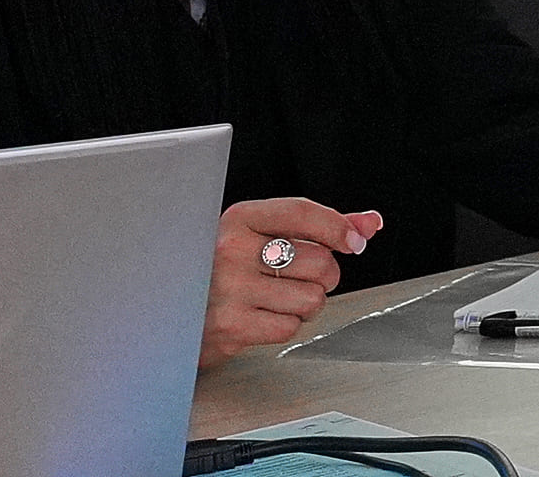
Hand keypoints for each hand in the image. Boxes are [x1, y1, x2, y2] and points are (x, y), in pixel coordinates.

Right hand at [204, 196, 377, 363]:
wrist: (168, 315)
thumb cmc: (222, 271)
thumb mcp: (262, 235)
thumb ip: (319, 227)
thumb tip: (370, 224)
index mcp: (239, 219)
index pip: (303, 213)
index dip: (339, 227)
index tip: (354, 242)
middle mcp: (230, 250)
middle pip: (319, 262)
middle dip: (322, 276)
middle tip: (296, 279)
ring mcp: (228, 289)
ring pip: (311, 297)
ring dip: (304, 304)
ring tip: (275, 300)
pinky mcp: (228, 327)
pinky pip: (289, 326)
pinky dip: (284, 325)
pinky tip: (260, 318)